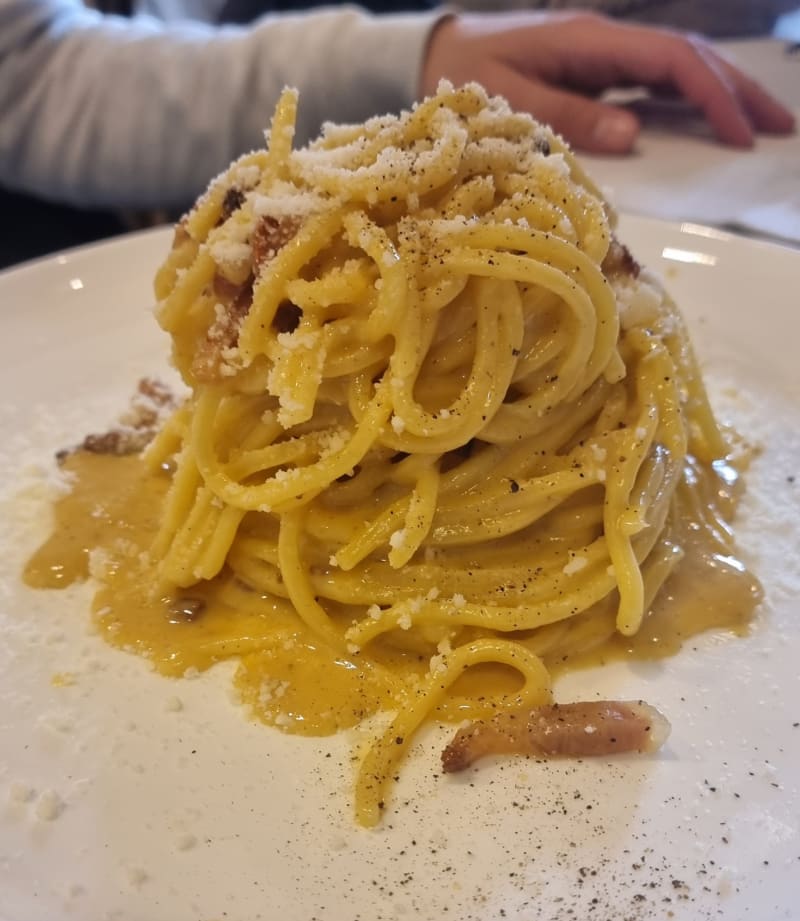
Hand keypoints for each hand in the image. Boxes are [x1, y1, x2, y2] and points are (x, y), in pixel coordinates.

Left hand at [421, 12, 795, 153]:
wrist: (440, 50)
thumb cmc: (468, 75)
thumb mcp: (511, 101)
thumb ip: (568, 117)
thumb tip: (635, 136)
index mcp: (591, 42)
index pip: (671, 61)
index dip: (712, 95)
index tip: (740, 134)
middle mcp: (608, 43)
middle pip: (690, 57)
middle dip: (738, 90)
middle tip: (781, 127)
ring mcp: (605, 56)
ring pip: (679, 68)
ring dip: (723, 93)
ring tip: (761, 126)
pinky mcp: (598, 72)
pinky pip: (655, 83)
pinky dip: (689, 101)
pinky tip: (710, 122)